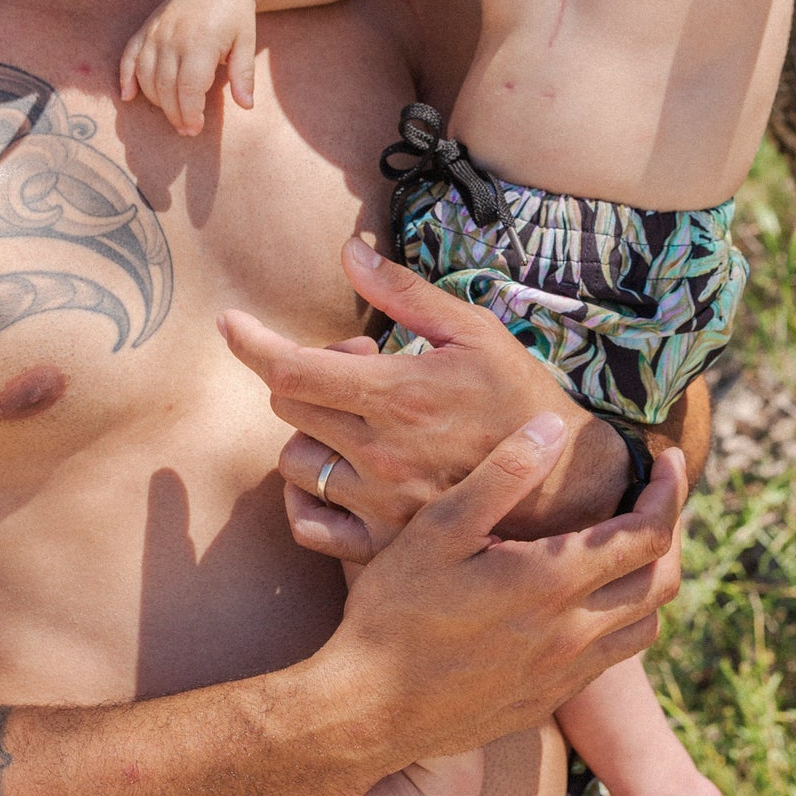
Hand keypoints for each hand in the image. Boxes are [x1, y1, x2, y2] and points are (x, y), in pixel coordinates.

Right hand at [119, 0, 258, 136]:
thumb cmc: (236, 14)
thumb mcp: (247, 42)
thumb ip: (243, 74)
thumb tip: (246, 106)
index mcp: (201, 43)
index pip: (189, 89)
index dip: (190, 113)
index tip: (195, 129)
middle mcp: (174, 38)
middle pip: (166, 88)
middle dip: (174, 113)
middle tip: (185, 129)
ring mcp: (156, 32)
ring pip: (146, 77)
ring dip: (155, 101)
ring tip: (171, 114)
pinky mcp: (147, 28)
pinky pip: (129, 56)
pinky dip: (125, 77)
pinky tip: (128, 96)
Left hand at [219, 236, 632, 561]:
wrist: (565, 484)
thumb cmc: (520, 397)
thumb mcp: (474, 331)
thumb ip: (405, 293)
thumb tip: (350, 250)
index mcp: (396, 394)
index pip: (291, 370)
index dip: (250, 343)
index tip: (230, 324)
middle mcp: (377, 453)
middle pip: (289, 407)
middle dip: (309, 376)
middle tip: (361, 370)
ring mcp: (377, 504)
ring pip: (295, 461)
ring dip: (313, 434)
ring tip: (362, 425)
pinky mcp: (382, 544)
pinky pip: (307, 524)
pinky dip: (309, 497)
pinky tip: (341, 476)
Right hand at [319, 410, 688, 775]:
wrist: (367, 714)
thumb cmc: (393, 614)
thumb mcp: (438, 529)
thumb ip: (502, 475)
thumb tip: (555, 427)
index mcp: (554, 584)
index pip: (650, 534)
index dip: (670, 491)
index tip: (668, 458)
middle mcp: (574, 634)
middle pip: (664, 581)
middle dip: (671, 531)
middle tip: (656, 495)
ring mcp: (564, 675)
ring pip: (645, 626)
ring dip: (648, 581)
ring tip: (625, 545)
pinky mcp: (547, 702)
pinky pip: (609, 661)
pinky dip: (616, 621)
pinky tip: (582, 598)